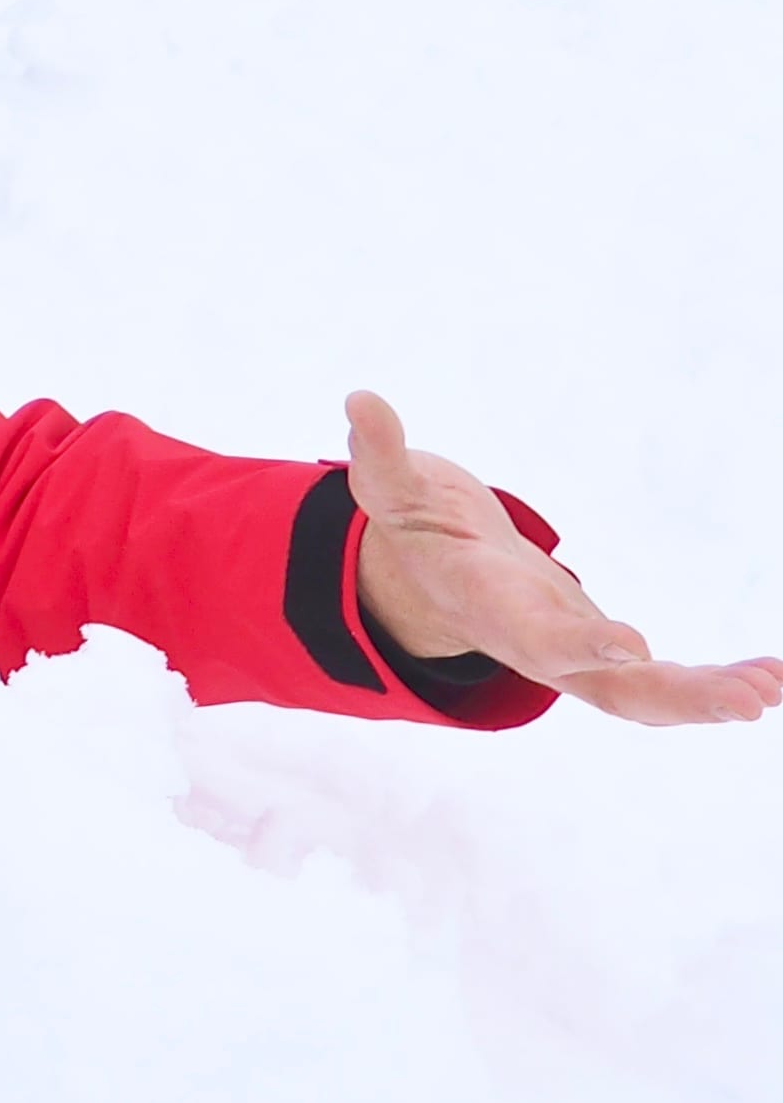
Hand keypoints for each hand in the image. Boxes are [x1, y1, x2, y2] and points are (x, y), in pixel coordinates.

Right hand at [346, 391, 780, 725]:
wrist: (428, 579)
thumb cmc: (414, 526)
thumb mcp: (389, 489)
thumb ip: (379, 455)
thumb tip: (360, 401)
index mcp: (490, 608)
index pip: (538, 636)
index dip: (581, 643)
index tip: (633, 642)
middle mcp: (538, 648)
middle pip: (611, 690)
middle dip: (676, 696)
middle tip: (743, 700)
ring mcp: (577, 659)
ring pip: (647, 697)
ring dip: (708, 697)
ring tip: (769, 687)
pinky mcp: (606, 655)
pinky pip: (665, 681)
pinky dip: (714, 683)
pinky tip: (767, 679)